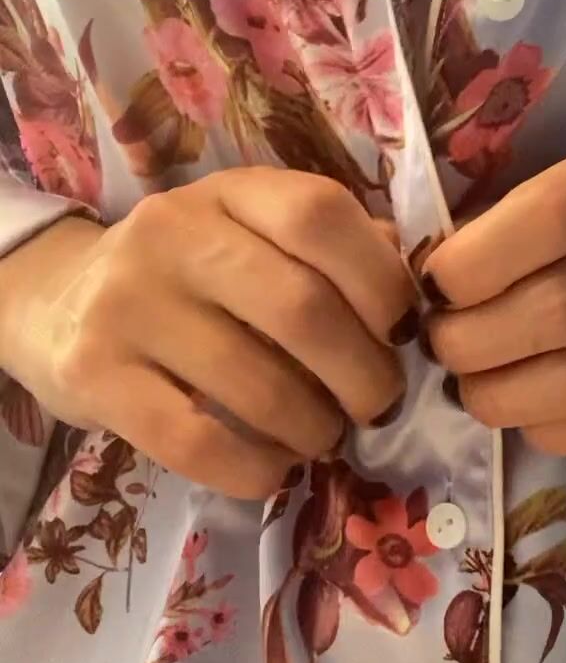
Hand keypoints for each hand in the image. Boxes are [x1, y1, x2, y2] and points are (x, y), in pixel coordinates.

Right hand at [0, 170, 419, 500]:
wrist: (55, 304)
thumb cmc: (187, 276)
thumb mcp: (249, 235)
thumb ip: (329, 250)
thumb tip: (414, 284)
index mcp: (228, 193)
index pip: (320, 214)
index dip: (381, 279)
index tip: (402, 330)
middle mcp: (172, 235)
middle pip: (302, 309)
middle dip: (364, 374)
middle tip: (376, 404)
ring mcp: (127, 304)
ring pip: (257, 386)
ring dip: (315, 429)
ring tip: (322, 437)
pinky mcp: (95, 376)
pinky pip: (199, 441)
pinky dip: (256, 469)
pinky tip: (274, 469)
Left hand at [418, 134, 565, 453]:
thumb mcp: (561, 183)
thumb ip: (497, 226)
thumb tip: (421, 294)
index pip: (549, 219)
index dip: (472, 264)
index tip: (431, 287)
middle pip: (560, 310)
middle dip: (473, 341)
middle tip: (439, 346)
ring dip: (502, 396)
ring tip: (468, 386)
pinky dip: (548, 428)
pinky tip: (522, 410)